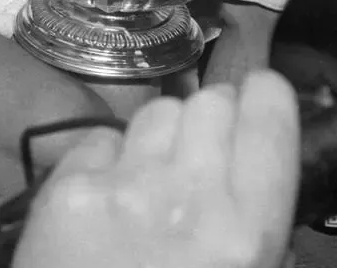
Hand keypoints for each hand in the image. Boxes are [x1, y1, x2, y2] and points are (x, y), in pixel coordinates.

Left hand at [13, 74, 300, 267]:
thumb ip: (260, 237)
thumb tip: (261, 176)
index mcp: (247, 233)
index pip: (268, 115)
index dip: (264, 99)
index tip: (258, 101)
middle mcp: (190, 197)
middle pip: (208, 102)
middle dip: (208, 123)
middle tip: (197, 160)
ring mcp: (124, 186)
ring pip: (155, 112)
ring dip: (158, 139)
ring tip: (148, 184)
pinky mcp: (68, 188)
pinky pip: (98, 141)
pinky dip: (104, 163)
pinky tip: (102, 204)